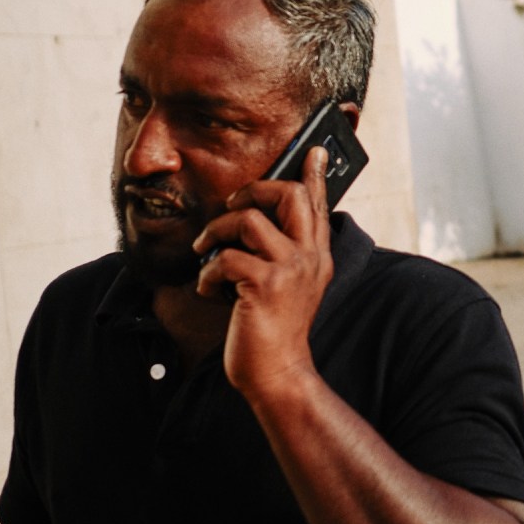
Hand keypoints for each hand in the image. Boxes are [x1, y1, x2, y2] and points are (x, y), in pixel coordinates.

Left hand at [193, 147, 332, 395]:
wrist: (276, 374)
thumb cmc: (273, 331)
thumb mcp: (288, 287)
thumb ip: (282, 254)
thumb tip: (253, 222)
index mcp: (317, 255)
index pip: (318, 204)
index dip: (313, 174)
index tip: (312, 149)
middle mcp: (310, 257)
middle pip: (290, 195)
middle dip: (254, 189)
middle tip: (231, 204)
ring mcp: (291, 270)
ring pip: (249, 219)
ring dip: (217, 232)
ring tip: (205, 252)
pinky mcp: (266, 285)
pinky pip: (227, 258)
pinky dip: (208, 274)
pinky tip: (209, 291)